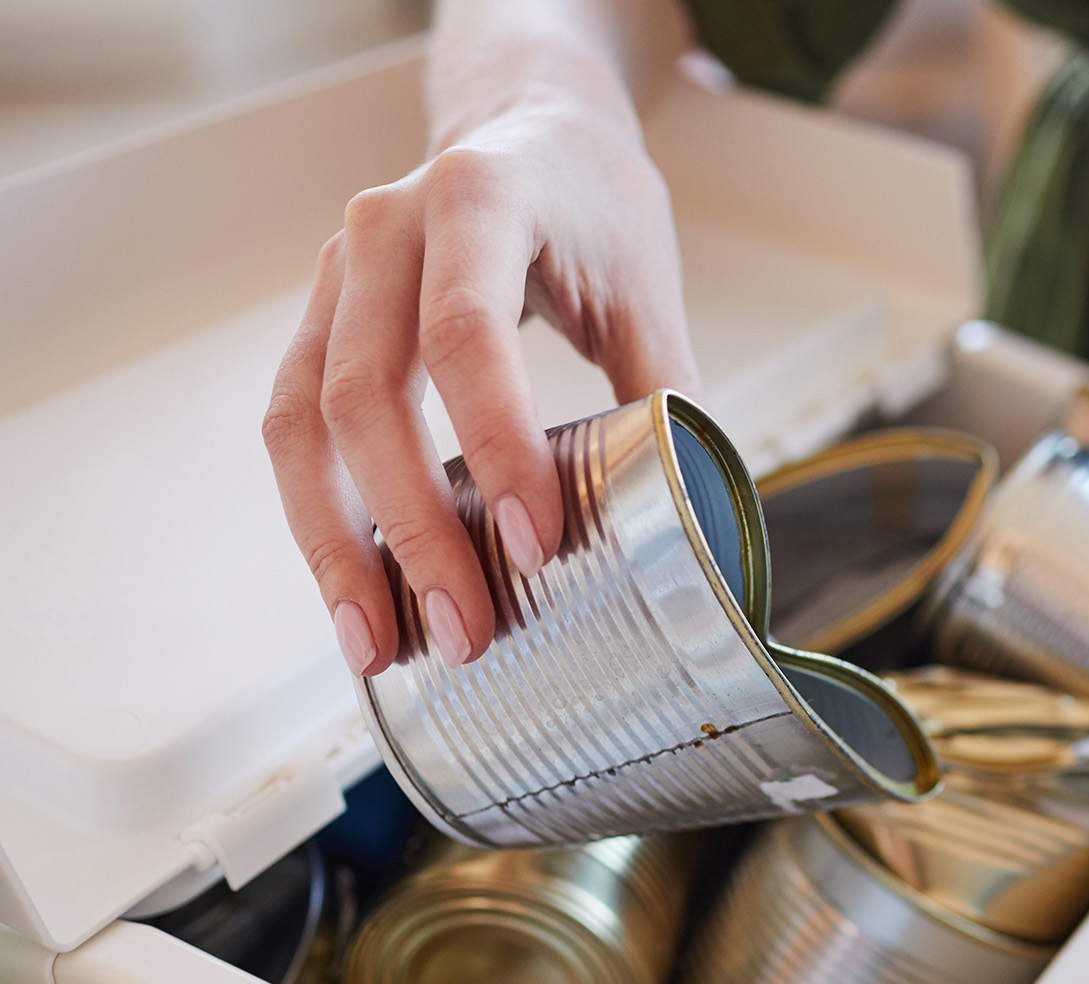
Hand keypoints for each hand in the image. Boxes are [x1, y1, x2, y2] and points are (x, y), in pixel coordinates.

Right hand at [263, 81, 696, 675]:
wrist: (527, 129)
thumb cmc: (594, 208)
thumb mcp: (648, 282)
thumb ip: (664, 393)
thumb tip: (691, 522)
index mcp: (479, 202)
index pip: (468, 336)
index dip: (497, 447)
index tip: (538, 546)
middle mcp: (385, 232)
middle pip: (365, 393)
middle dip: (412, 530)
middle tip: (464, 632)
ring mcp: (335, 276)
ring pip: (301, 422)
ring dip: (336, 545)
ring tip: (377, 646)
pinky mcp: (317, 323)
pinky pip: (294, 430)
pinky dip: (322, 519)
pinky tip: (358, 595)